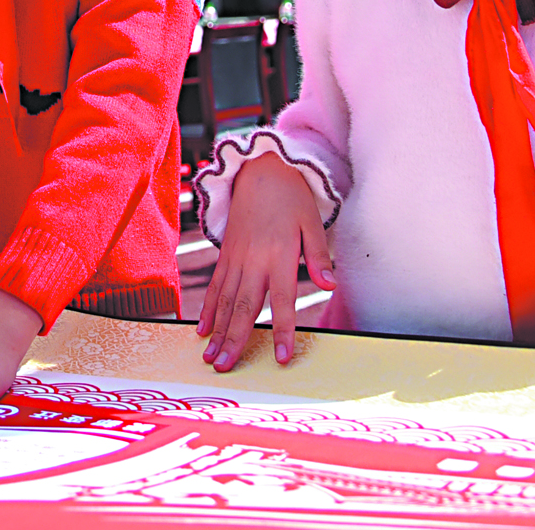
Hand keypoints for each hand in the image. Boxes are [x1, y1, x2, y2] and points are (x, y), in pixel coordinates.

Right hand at [199, 149, 333, 370]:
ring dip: (217, 331)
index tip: (280, 358)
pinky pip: (216, 286)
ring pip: (224, 300)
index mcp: (278, 255)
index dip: (281, 331)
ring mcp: (236, 257)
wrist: (260, 169)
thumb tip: (331, 286)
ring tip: (210, 356)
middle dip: (234, 339)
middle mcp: (253, 260)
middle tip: (225, 366)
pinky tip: (203, 329)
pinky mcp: (226, 253)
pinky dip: (208, 309)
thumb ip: (317, 256)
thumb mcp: (311, 222)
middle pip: (243, 307)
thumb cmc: (291, 197)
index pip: (282, 302)